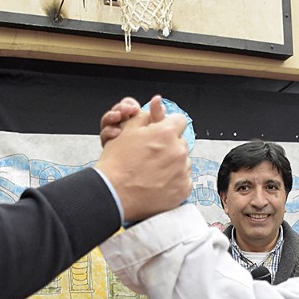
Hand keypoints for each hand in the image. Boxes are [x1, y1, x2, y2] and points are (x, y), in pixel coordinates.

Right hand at [95, 95, 190, 222]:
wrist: (114, 194)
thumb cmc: (118, 164)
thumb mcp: (127, 131)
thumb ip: (146, 115)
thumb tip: (158, 103)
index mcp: (166, 133)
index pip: (179, 121)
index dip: (168, 126)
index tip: (162, 134)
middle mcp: (178, 150)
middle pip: (181, 143)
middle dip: (170, 146)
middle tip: (152, 156)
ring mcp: (182, 171)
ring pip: (183, 162)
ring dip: (173, 164)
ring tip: (153, 172)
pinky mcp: (183, 189)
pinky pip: (185, 180)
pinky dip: (175, 181)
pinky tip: (159, 183)